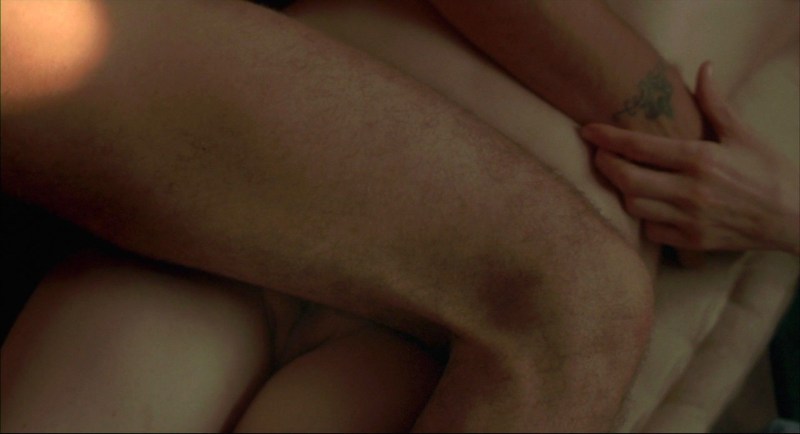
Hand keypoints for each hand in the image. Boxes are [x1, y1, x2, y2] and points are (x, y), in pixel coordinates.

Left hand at [580, 62, 799, 254]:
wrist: (796, 217)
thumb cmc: (769, 172)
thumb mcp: (743, 135)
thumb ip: (715, 104)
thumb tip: (703, 68)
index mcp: (700, 159)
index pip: (640, 147)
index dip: (608, 138)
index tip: (588, 130)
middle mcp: (690, 191)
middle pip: (626, 180)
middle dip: (605, 165)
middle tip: (600, 155)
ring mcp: (689, 219)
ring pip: (634, 207)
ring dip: (623, 191)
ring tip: (624, 178)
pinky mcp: (692, 242)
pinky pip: (651, 232)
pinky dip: (644, 218)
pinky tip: (649, 205)